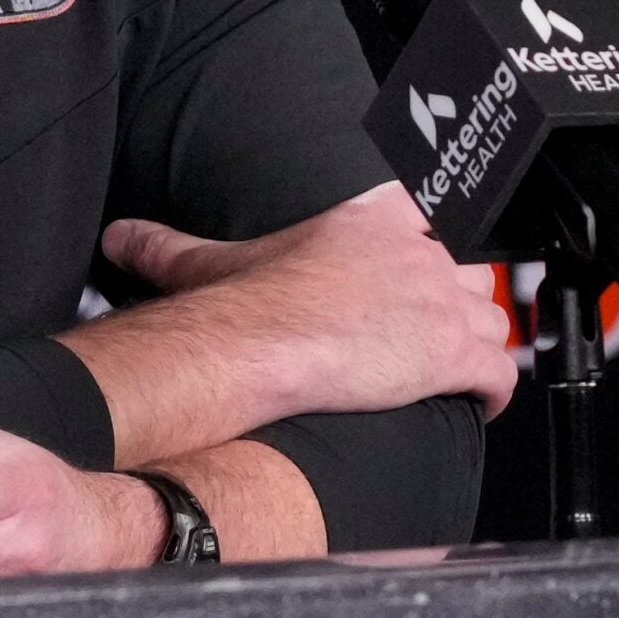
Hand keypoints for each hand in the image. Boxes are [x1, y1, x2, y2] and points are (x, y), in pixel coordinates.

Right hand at [99, 180, 516, 424]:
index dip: (425, 244)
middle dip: (452, 302)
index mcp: (368, 219)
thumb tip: (119, 237)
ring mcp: (443, 300)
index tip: (416, 269)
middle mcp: (416, 251)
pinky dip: (491, 392)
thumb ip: (167, 245)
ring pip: (487, 318)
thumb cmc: (246, 305)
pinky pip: (500, 373)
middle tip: (426, 334)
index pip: (421, 212)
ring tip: (449, 372)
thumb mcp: (207, 263)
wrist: (267, 345)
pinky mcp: (459, 351)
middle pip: (464, 268)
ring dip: (474, 346)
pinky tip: (472, 405)